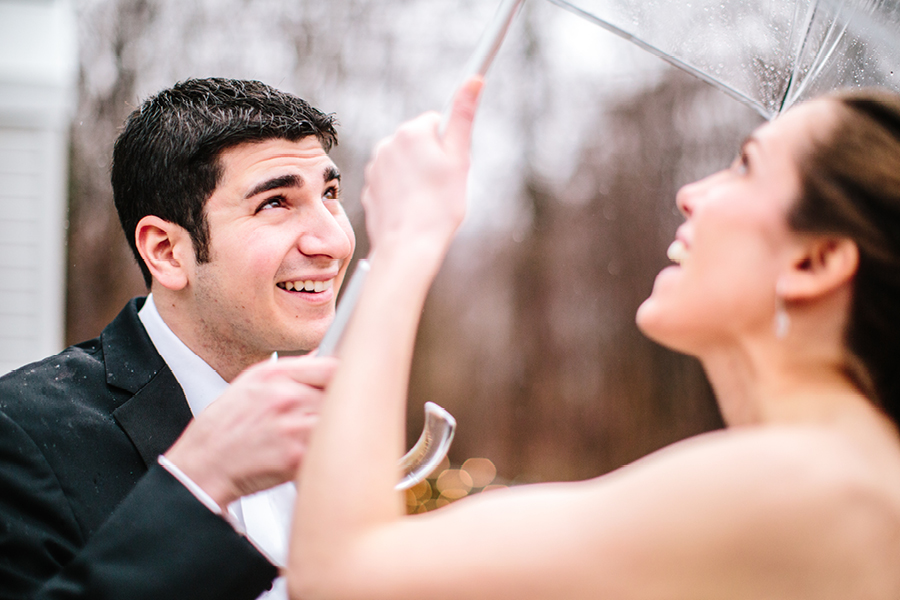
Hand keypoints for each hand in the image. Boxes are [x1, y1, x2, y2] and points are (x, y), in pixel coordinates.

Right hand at [164, 355, 336, 508]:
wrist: (203, 465)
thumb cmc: (225, 426)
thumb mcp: (251, 382)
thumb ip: (292, 369)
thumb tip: (322, 357)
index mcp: (276, 375)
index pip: (333, 367)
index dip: (345, 378)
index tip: (347, 386)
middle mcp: (286, 397)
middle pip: (340, 397)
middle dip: (338, 409)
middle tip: (329, 419)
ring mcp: (293, 427)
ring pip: (337, 425)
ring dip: (333, 433)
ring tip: (316, 439)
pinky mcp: (296, 458)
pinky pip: (326, 452)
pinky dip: (323, 456)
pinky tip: (308, 457)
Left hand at [361, 77, 482, 256]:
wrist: (408, 245)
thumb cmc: (440, 206)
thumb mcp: (459, 159)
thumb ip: (464, 116)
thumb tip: (474, 79)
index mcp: (412, 132)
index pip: (436, 123)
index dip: (448, 146)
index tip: (450, 166)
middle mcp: (388, 143)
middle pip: (419, 142)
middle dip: (431, 160)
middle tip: (441, 187)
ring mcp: (376, 166)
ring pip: (404, 163)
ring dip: (415, 176)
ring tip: (425, 201)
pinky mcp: (370, 187)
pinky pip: (391, 181)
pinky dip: (401, 191)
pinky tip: (410, 209)